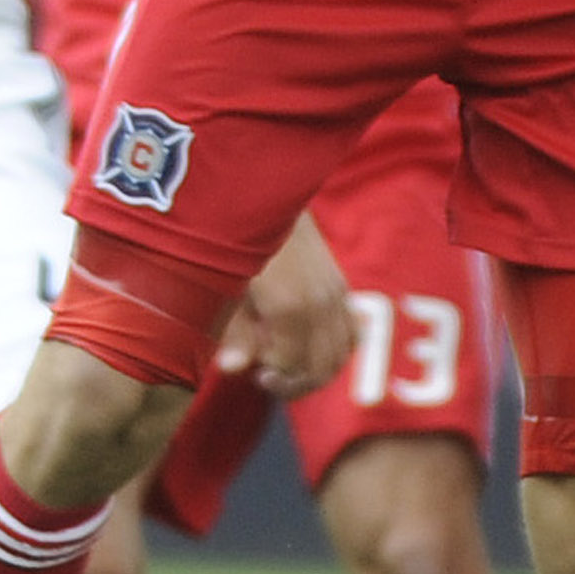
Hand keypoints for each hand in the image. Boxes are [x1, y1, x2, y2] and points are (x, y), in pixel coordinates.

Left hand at [215, 211, 351, 399]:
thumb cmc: (234, 240)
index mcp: (290, 307)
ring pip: (340, 354)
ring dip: (317, 370)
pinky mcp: (340, 284)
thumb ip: (232, 330)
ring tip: (288, 365)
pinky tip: (309, 345)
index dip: (274, 377)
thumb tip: (233, 368)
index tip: (254, 374)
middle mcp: (320, 303)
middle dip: (295, 381)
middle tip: (267, 376)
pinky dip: (335, 350)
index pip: (292, 365)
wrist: (263, 192)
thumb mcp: (224, 285)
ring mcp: (335, 293)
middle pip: (321, 366)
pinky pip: (351, 332)